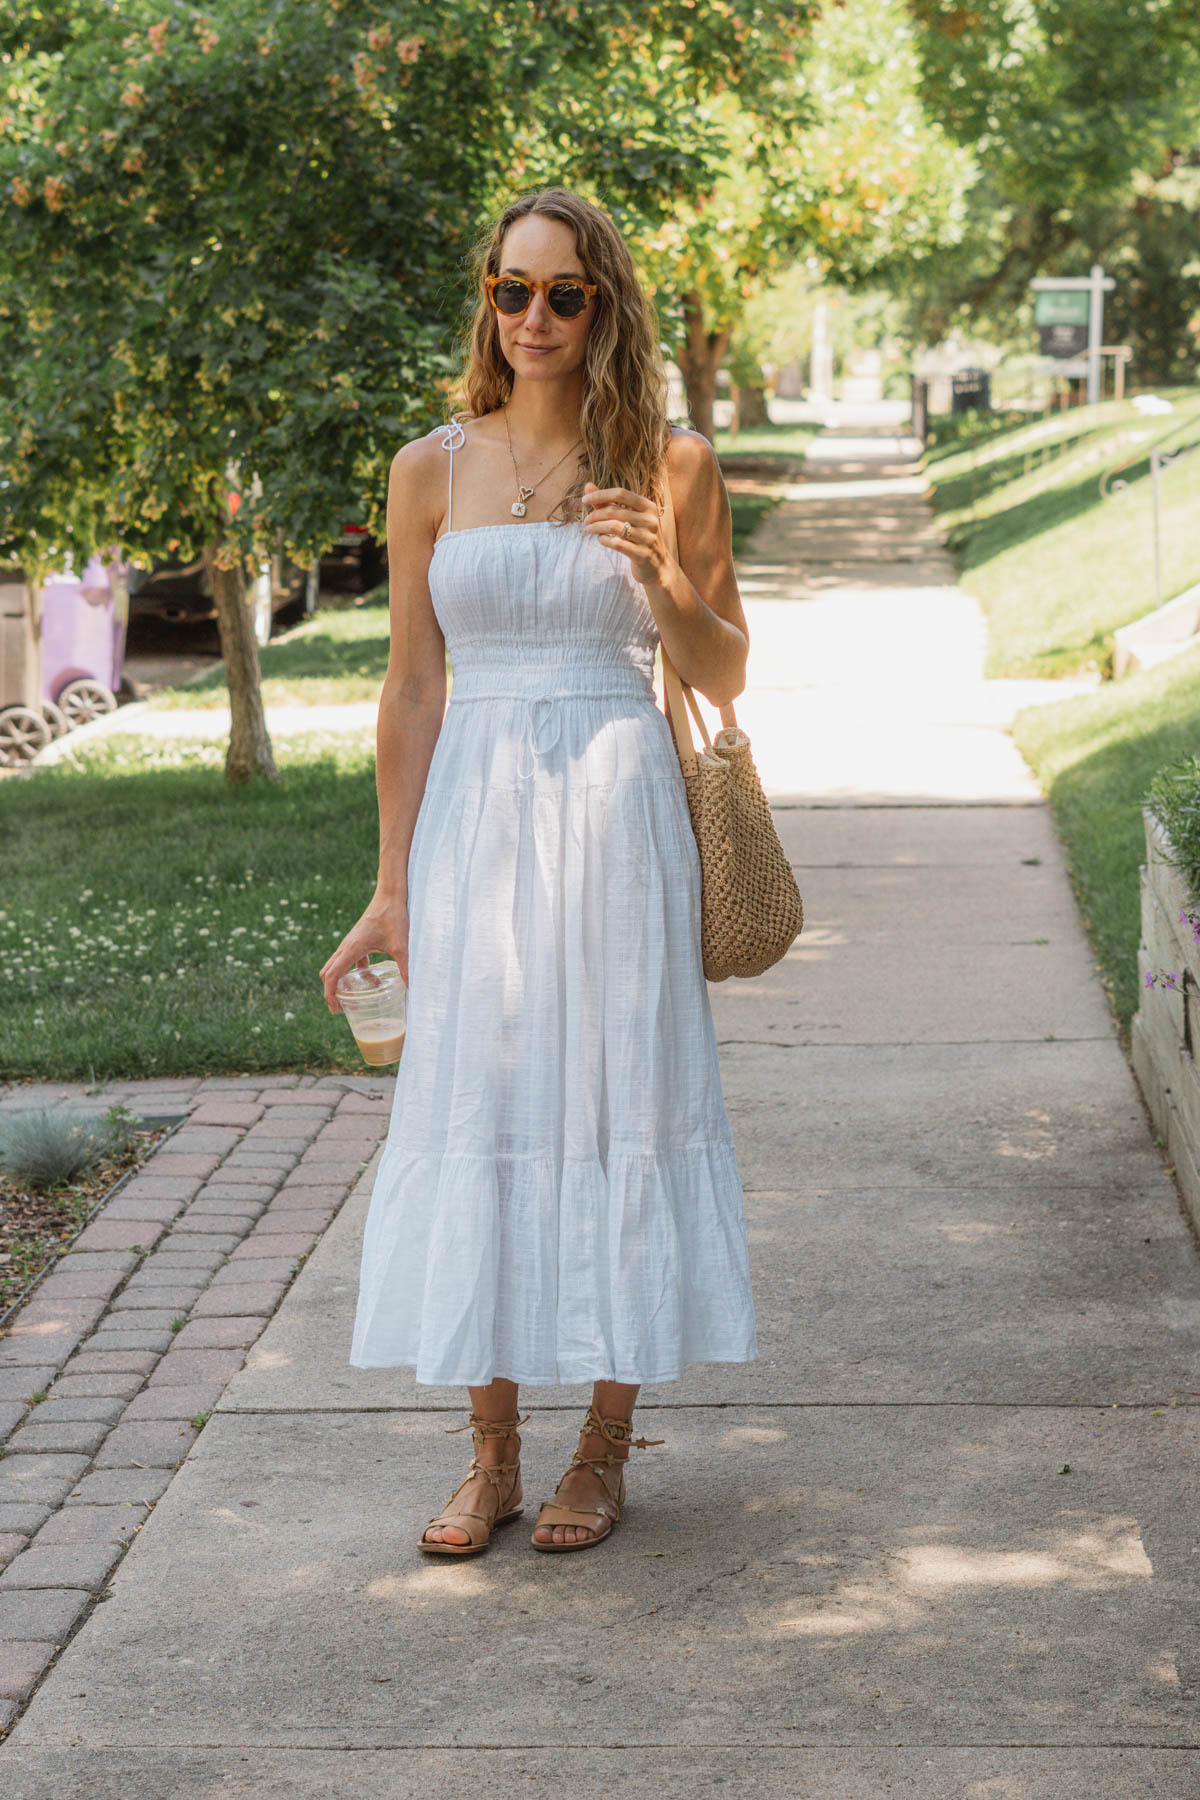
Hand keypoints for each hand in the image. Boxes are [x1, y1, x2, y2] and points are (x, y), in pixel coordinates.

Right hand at [319, 894, 409, 1011]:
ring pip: (337, 967)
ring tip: (358, 999)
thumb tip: (412, 989)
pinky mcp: (358, 940)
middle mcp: (346, 946)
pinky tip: (374, 980)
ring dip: (343, 983)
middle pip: (328, 973)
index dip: (330, 995)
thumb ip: (406, 968)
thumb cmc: (393, 917)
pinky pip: (351, 960)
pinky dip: (356, 973)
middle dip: (333, 992)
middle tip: (344, 1009)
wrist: (391, 895)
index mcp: (351, 949)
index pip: (331, 977)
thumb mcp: (401, 946)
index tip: (337, 1010)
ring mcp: (350, 943)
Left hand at [581, 481, 669, 586]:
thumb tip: (587, 486)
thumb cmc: (639, 537)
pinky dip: (603, 540)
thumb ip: (608, 502)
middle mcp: (650, 520)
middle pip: (614, 511)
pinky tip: (601, 539)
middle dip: (594, 515)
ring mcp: (647, 537)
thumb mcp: (629, 518)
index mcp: (648, 506)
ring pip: (612, 527)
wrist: (657, 566)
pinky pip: (615, 543)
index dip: (600, 494)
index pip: (621, 493)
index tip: (584, 499)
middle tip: (586, 520)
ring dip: (595, 527)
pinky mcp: (641, 554)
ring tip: (588, 529)